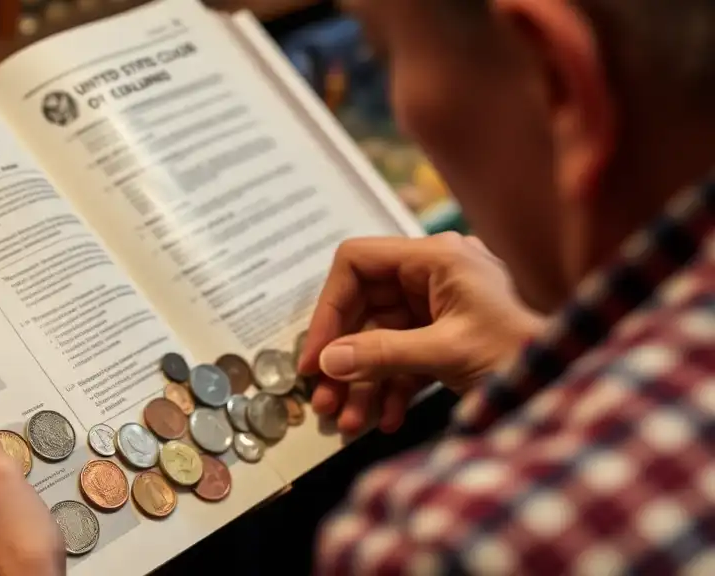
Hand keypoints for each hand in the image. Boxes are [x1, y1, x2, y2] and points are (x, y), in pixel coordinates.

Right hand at [298, 233, 544, 434]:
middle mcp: (432, 276)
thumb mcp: (447, 353)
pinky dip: (389, 388)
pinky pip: (401, 357)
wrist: (568, 382)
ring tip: (350, 422)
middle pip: (362, 307)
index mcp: (435, 258)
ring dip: (361, 381)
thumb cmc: (521, 354)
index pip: (357, 263)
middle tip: (322, 398)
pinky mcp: (444, 337)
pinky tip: (386, 420)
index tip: (315, 355)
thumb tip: (327, 361)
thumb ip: (382, 353)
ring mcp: (438, 307)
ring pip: (377, 339)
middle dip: (342, 356)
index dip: (328, 307)